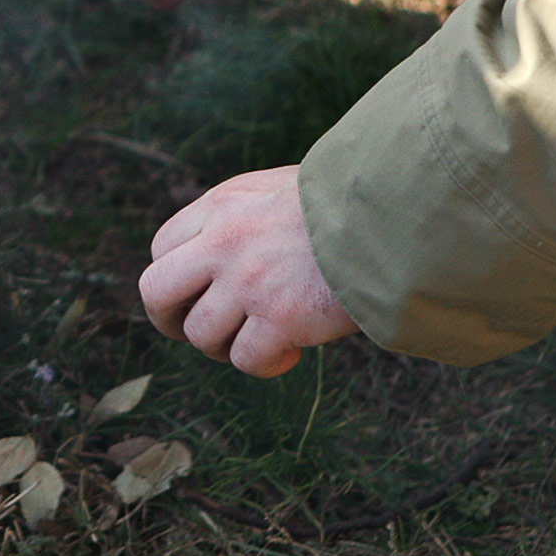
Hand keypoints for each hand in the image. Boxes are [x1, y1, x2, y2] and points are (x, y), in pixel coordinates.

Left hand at [139, 166, 359, 377]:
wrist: (399, 213)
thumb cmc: (351, 204)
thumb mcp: (280, 190)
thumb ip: (244, 216)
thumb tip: (224, 253)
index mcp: (222, 205)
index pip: (163, 247)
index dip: (175, 279)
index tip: (199, 294)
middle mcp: (224, 242)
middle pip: (156, 291)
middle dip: (169, 320)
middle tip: (200, 331)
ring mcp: (248, 281)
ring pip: (200, 334)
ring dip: (224, 347)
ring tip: (260, 339)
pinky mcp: (280, 318)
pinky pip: (246, 360)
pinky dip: (265, 365)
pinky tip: (291, 352)